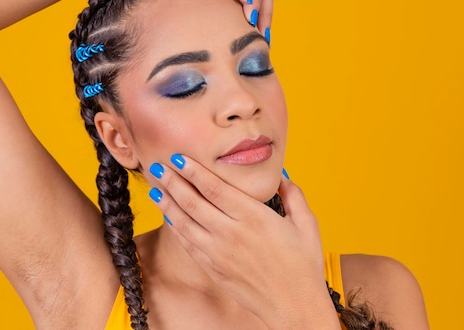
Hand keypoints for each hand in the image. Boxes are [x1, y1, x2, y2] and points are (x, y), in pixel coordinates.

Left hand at [149, 155, 340, 329]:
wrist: (295, 306)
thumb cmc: (304, 265)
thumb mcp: (307, 224)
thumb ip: (293, 195)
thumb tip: (282, 175)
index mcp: (254, 217)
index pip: (215, 188)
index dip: (193, 171)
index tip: (179, 158)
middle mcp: (231, 233)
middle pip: (192, 202)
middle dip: (173, 182)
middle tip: (158, 166)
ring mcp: (219, 253)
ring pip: (184, 223)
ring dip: (167, 204)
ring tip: (156, 188)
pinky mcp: (213, 269)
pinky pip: (188, 244)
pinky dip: (176, 227)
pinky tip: (168, 216)